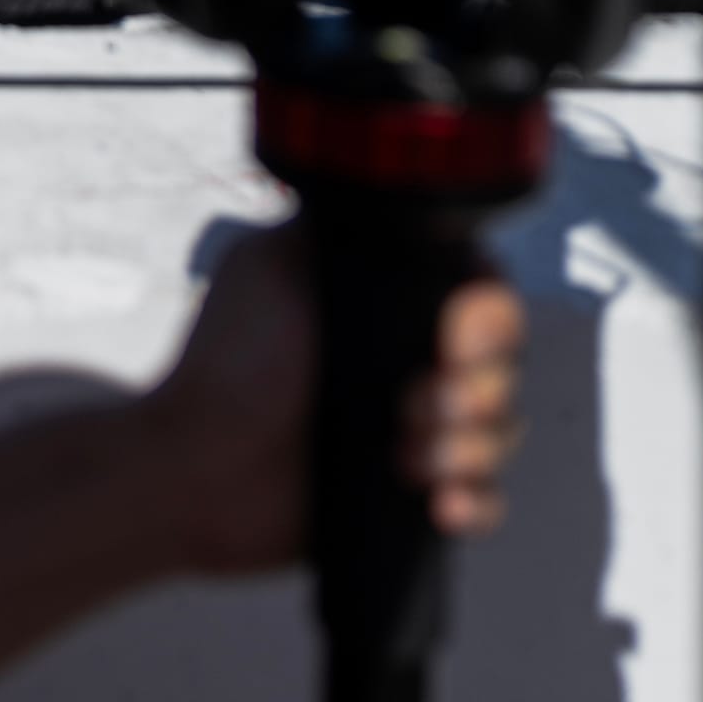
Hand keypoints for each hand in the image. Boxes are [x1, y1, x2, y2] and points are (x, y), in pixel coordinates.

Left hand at [140, 221, 525, 576]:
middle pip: (503, 363)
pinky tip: (434, 498)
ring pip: (500, 429)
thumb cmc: (227, 367)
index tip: (455, 341)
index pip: (478, 294)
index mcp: (386, 304)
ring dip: (465, 446)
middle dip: (476, 388)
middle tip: (418, 402)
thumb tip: (390, 202)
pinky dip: (473, 499)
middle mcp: (408, 360)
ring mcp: (417, 428)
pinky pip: (486, 498)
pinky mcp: (414, 494)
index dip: (487, 317)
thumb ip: (336, 230)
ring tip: (405, 455)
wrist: (199, 467)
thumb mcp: (274, 267)